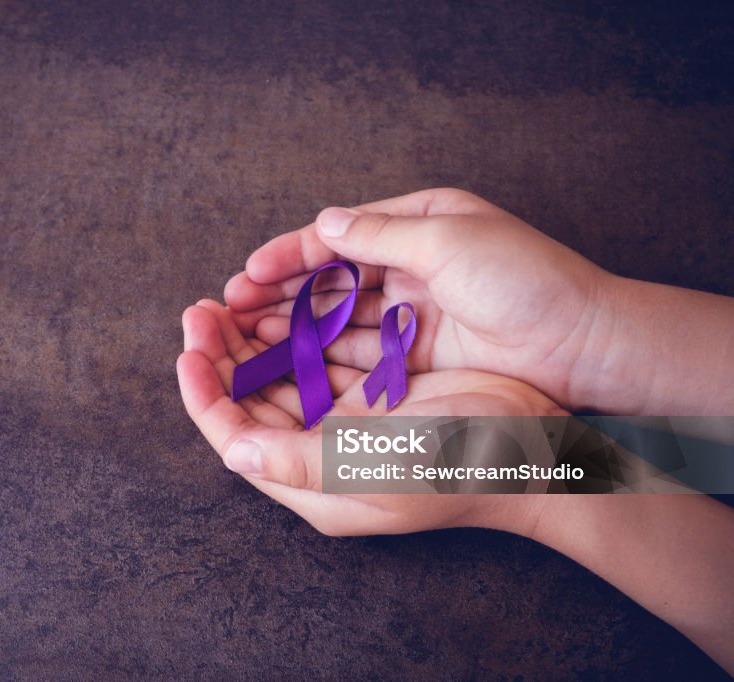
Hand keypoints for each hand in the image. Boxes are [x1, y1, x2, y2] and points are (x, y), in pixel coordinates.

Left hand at [177, 299, 559, 536]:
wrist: (529, 452)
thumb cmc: (453, 467)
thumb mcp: (373, 470)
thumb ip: (298, 462)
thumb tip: (230, 449)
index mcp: (311, 481)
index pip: (236, 434)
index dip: (206, 392)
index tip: (188, 347)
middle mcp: (321, 454)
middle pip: (252, 401)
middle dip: (222, 355)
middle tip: (201, 309)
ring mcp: (347, 423)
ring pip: (281, 376)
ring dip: (253, 340)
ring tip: (229, 301)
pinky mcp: (374, 395)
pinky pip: (319, 361)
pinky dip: (296, 333)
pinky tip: (281, 305)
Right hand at [224, 188, 613, 410]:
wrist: (583, 347)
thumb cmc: (525, 281)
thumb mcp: (450, 240)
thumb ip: (380, 234)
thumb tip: (323, 222)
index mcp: (421, 224)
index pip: (339, 237)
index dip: (289, 255)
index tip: (247, 275)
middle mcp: (412, 267)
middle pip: (330, 279)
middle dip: (279, 294)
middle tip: (230, 310)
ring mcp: (413, 314)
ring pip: (338, 318)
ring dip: (292, 326)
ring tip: (247, 338)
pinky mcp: (419, 355)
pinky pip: (361, 353)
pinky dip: (324, 355)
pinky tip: (288, 362)